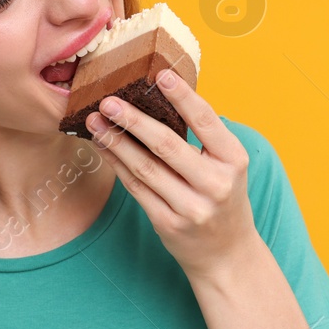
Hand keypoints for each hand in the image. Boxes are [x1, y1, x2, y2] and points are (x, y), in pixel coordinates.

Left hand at [85, 68, 262, 279]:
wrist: (227, 254)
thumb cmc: (223, 198)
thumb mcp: (227, 167)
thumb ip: (204, 138)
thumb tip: (159, 97)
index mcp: (233, 161)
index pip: (206, 122)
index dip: (182, 97)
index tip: (159, 75)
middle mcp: (214, 184)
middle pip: (168, 145)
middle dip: (134, 120)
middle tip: (108, 101)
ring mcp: (190, 207)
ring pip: (145, 168)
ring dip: (116, 142)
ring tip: (95, 121)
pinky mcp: (168, 223)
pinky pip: (136, 188)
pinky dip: (117, 165)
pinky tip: (103, 147)